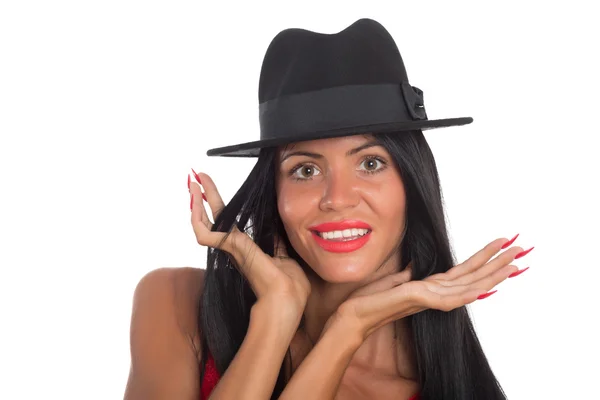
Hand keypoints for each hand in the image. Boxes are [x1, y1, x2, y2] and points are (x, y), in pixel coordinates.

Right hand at [188, 170, 310, 318]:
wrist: (286, 303)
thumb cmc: (289, 288)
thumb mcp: (286, 258)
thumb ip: (277, 244)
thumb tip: (277, 230)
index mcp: (246, 250)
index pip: (227, 222)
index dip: (218, 205)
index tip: (211, 188)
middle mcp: (235, 249)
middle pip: (212, 219)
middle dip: (203, 198)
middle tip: (194, 177)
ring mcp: (232, 250)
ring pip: (203, 224)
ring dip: (197, 203)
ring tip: (193, 183)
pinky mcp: (232, 251)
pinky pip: (207, 234)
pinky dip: (199, 218)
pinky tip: (195, 202)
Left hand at [330, 237, 530, 339]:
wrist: (355, 316)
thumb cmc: (374, 299)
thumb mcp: (396, 280)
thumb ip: (411, 275)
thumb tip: (417, 266)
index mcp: (433, 286)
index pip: (465, 271)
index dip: (485, 258)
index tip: (503, 243)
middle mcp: (437, 293)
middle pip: (475, 277)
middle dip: (498, 264)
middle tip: (522, 250)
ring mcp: (430, 299)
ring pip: (468, 286)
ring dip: (491, 276)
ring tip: (512, 264)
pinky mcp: (420, 301)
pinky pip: (448, 298)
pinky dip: (467, 293)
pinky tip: (483, 288)